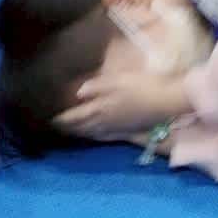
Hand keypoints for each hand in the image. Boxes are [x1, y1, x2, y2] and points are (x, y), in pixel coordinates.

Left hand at [53, 72, 188, 140]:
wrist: (168, 101)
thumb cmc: (144, 86)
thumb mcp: (120, 80)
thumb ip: (98, 86)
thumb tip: (77, 93)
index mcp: (101, 107)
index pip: (76, 115)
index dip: (62, 118)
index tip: (49, 119)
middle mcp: (106, 120)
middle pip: (83, 126)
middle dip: (68, 127)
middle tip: (56, 128)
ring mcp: (117, 127)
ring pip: (93, 132)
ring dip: (80, 133)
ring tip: (71, 132)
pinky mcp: (128, 129)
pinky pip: (107, 136)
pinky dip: (96, 136)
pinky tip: (95, 136)